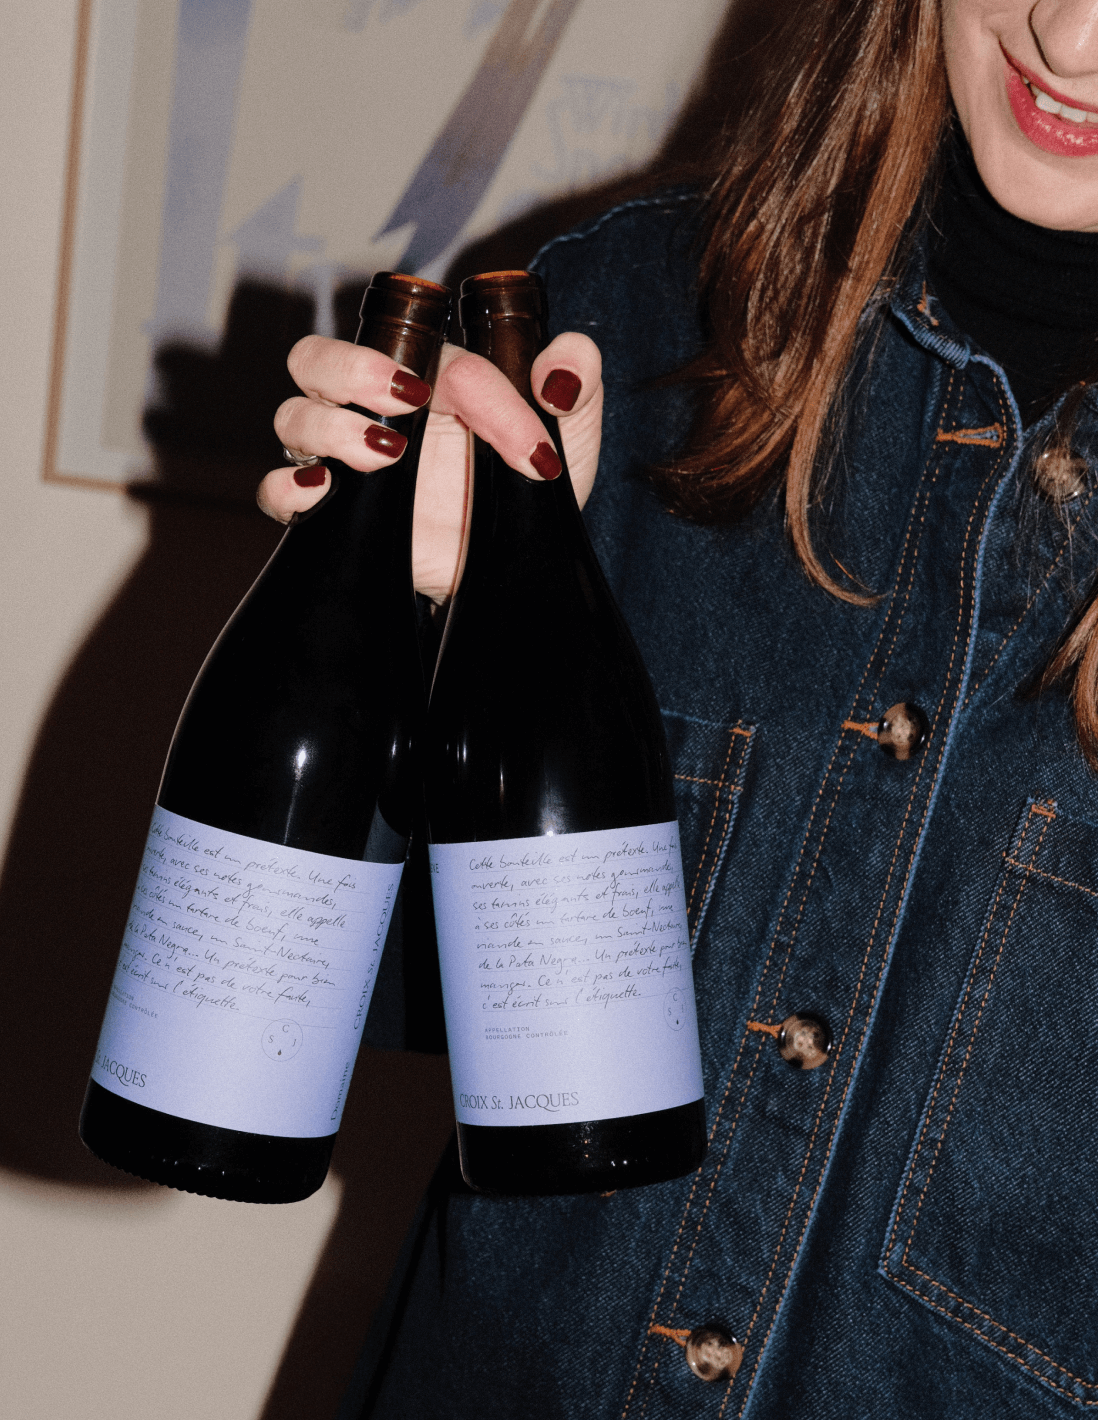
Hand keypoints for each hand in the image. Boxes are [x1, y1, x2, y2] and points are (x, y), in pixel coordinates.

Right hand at [258, 331, 602, 603]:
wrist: (512, 569)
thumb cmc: (528, 491)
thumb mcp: (567, 441)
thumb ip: (577, 386)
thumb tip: (565, 366)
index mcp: (426, 375)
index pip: (423, 348)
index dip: (476, 386)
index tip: (526, 440)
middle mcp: (372, 409)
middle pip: (317, 359)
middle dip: (348, 367)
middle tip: (402, 397)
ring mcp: (346, 461)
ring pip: (293, 418)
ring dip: (328, 428)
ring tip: (386, 455)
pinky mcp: (333, 516)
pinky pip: (275, 492)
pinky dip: (285, 489)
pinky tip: (323, 494)